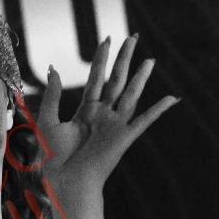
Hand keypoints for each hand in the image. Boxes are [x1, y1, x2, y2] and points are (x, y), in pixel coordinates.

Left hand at [36, 34, 180, 198]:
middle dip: (124, 59)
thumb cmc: (53, 157)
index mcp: (85, 112)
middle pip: (115, 81)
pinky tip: (171, 99)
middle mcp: (102, 116)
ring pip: (130, 95)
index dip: (101, 59)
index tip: (107, 39)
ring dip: (140, 78)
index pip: (95, 79)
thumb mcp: (48, 120)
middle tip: (133, 37)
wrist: (64, 180)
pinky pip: (144, 121)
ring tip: (150, 60)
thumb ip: (52, 96)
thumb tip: (53, 69)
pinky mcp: (123, 138)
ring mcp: (114, 126)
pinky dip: (158, 110)